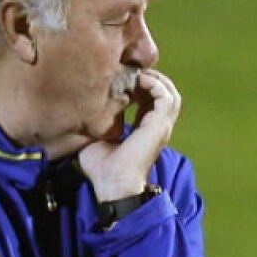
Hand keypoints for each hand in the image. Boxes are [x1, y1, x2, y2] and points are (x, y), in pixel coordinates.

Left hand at [79, 69, 180, 200]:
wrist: (112, 184)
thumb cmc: (102, 168)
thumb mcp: (98, 137)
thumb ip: (99, 121)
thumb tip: (85, 107)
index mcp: (146, 130)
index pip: (152, 101)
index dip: (141, 86)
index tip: (122, 79)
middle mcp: (157, 127)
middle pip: (166, 94)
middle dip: (152, 79)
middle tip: (132, 72)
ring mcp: (161, 126)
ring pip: (171, 93)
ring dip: (155, 79)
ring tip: (137, 74)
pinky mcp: (160, 126)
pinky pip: (166, 97)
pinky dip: (155, 84)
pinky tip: (138, 80)